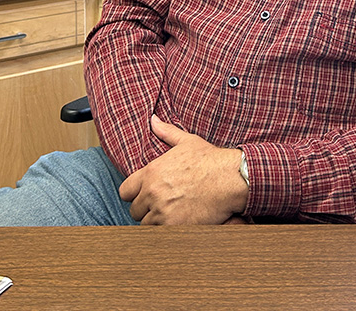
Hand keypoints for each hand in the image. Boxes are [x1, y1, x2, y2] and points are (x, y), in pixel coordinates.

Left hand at [119, 115, 248, 224]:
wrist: (230, 178)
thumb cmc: (209, 159)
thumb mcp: (186, 141)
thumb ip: (166, 132)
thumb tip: (153, 120)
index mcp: (151, 172)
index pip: (125, 191)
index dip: (134, 194)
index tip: (145, 194)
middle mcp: (152, 193)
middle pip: (135, 210)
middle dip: (146, 209)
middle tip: (162, 205)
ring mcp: (162, 212)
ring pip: (147, 225)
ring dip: (157, 221)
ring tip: (171, 214)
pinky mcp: (175, 227)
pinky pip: (161, 235)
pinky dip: (168, 231)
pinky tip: (179, 222)